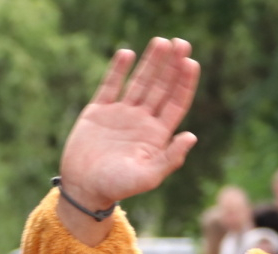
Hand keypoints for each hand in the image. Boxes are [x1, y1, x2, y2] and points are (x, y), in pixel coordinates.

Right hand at [60, 37, 199, 210]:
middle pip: (161, 88)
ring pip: (140, 82)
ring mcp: (121, 114)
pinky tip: (128, 53)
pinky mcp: (99, 111)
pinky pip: (110, 85)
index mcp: (157, 136)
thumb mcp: (148, 176)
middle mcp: (142, 122)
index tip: (191, 63)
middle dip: (172, 66)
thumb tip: (192, 136)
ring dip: (151, 62)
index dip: (184, 84)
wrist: (85, 188)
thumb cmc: (118, 187)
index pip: (175, 104)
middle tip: (182, 42)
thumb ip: (171, 158)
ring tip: (162, 41)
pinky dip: (118, 69)